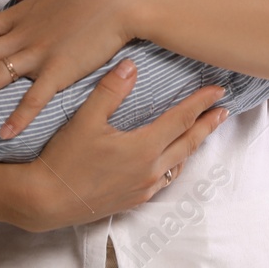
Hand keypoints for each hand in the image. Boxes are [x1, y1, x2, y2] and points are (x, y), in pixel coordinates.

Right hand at [19, 58, 229, 230]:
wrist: (45, 201)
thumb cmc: (64, 160)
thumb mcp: (85, 120)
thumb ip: (110, 91)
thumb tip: (131, 66)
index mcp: (143, 148)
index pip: (181, 120)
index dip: (201, 103)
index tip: (218, 90)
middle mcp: (150, 170)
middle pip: (188, 143)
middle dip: (207, 125)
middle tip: (223, 111)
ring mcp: (143, 188)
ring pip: (178, 164)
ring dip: (192, 145)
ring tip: (201, 132)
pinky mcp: (133, 200)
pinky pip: (164, 180)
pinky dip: (175, 165)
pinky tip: (171, 161)